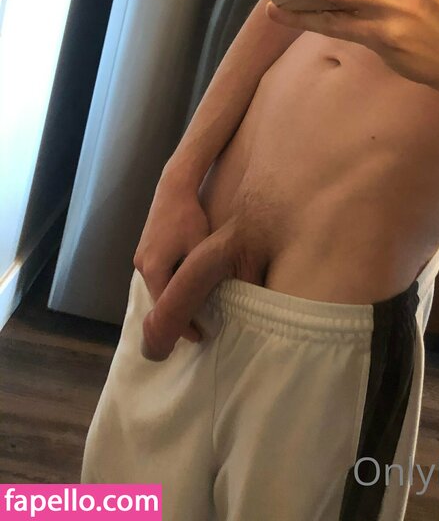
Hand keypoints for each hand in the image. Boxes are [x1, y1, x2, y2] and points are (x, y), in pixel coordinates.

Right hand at [133, 168, 213, 347]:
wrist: (174, 187)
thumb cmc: (189, 216)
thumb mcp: (200, 246)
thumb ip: (201, 273)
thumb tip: (212, 299)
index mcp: (153, 268)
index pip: (166, 307)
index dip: (182, 325)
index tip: (199, 337)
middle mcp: (142, 266)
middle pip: (158, 300)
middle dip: (176, 316)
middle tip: (198, 330)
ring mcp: (141, 257)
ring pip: (157, 288)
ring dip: (172, 301)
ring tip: (193, 313)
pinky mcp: (145, 249)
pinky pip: (157, 276)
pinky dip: (169, 286)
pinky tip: (184, 289)